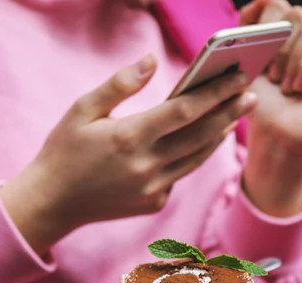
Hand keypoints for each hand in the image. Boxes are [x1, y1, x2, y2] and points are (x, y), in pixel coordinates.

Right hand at [0, 55, 256, 251]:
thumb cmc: (64, 150)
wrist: (52, 203)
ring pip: (197, 158)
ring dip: (218, 135)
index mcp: (129, 137)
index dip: (216, 93)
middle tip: (249, 94)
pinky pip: (179, 174)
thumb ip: (119, 84)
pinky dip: (192, 156)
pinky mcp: (153, 203)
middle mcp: (146, 166)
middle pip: (201, 136)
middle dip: (229, 113)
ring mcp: (152, 188)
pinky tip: (203, 140)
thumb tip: (152, 60)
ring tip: (234, 114)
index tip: (238, 78)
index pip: (185, 111)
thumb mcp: (82, 109)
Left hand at [236, 0, 301, 216]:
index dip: (265, 12)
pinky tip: (298, 87)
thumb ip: (247, 31)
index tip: (252, 33)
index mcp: (286, 32)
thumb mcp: (246, 64)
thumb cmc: (261, 104)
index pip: (277, 2)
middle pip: (295, 12)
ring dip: (290, 59)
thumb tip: (258, 0)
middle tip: (269, 72)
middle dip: (277, 41)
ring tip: (283, 85)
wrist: (276, 136)